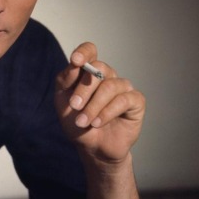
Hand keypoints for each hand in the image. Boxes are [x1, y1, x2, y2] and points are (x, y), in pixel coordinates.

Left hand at [55, 42, 144, 166]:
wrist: (91, 147)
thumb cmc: (76, 122)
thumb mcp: (63, 101)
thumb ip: (65, 80)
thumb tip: (74, 65)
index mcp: (88, 72)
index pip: (90, 51)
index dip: (84, 52)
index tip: (75, 61)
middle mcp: (107, 76)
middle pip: (98, 69)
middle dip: (84, 89)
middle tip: (74, 106)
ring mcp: (122, 87)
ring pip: (110, 86)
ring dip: (93, 106)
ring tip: (83, 122)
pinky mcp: (135, 101)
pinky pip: (123, 100)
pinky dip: (107, 112)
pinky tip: (97, 123)